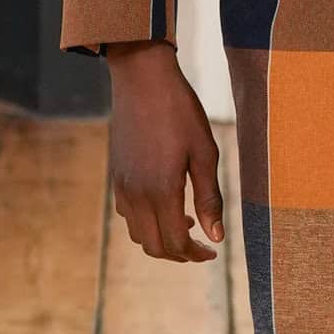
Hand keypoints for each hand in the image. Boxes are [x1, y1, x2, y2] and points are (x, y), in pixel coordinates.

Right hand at [105, 40, 223, 262]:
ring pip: (138, 233)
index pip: (176, 243)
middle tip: (201, 247)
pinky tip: (165, 205)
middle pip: (154, 247)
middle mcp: (136, 194)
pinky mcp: (116, 175)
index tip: (212, 252)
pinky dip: (146, 222)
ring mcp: (122, 185)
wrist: (142, 78)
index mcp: (161, 191)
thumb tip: (216, 237)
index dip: (195, 255)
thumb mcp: (205, 153)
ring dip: (161, 239)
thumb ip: (210, 198)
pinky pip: (127, 214)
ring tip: (187, 225)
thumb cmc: (180, 111)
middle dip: (178, 254)